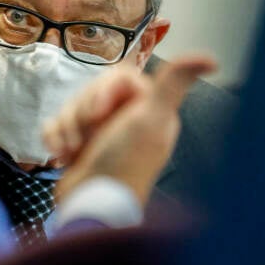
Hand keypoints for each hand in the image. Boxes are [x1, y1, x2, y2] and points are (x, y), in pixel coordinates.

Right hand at [42, 54, 215, 206]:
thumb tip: (210, 60)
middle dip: (80, 112)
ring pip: (70, 107)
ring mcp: (99, 133)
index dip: (102, 91)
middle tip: (88, 133)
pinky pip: (55, 124)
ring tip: (74, 150)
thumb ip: (175, 84)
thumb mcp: (151, 119)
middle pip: (90, 91)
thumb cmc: (123, 164)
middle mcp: (125, 119)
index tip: (100, 113)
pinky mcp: (76, 145)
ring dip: (66, 128)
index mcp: (147, 110)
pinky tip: (60, 154)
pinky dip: (54, 137)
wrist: (91, 205)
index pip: (116, 77)